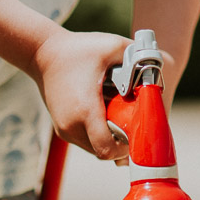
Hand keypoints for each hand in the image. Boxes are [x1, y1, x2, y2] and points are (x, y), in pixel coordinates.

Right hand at [28, 29, 130, 160]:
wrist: (42, 53)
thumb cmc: (78, 49)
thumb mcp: (113, 46)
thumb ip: (138, 58)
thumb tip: (157, 71)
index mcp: (86, 111)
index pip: (108, 149)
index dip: (125, 149)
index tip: (135, 134)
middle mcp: (72, 126)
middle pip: (103, 153)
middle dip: (119, 144)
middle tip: (130, 125)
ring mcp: (64, 129)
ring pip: (93, 149)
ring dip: (108, 140)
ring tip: (117, 118)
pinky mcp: (61, 129)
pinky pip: (85, 142)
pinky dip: (97, 135)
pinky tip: (104, 115)